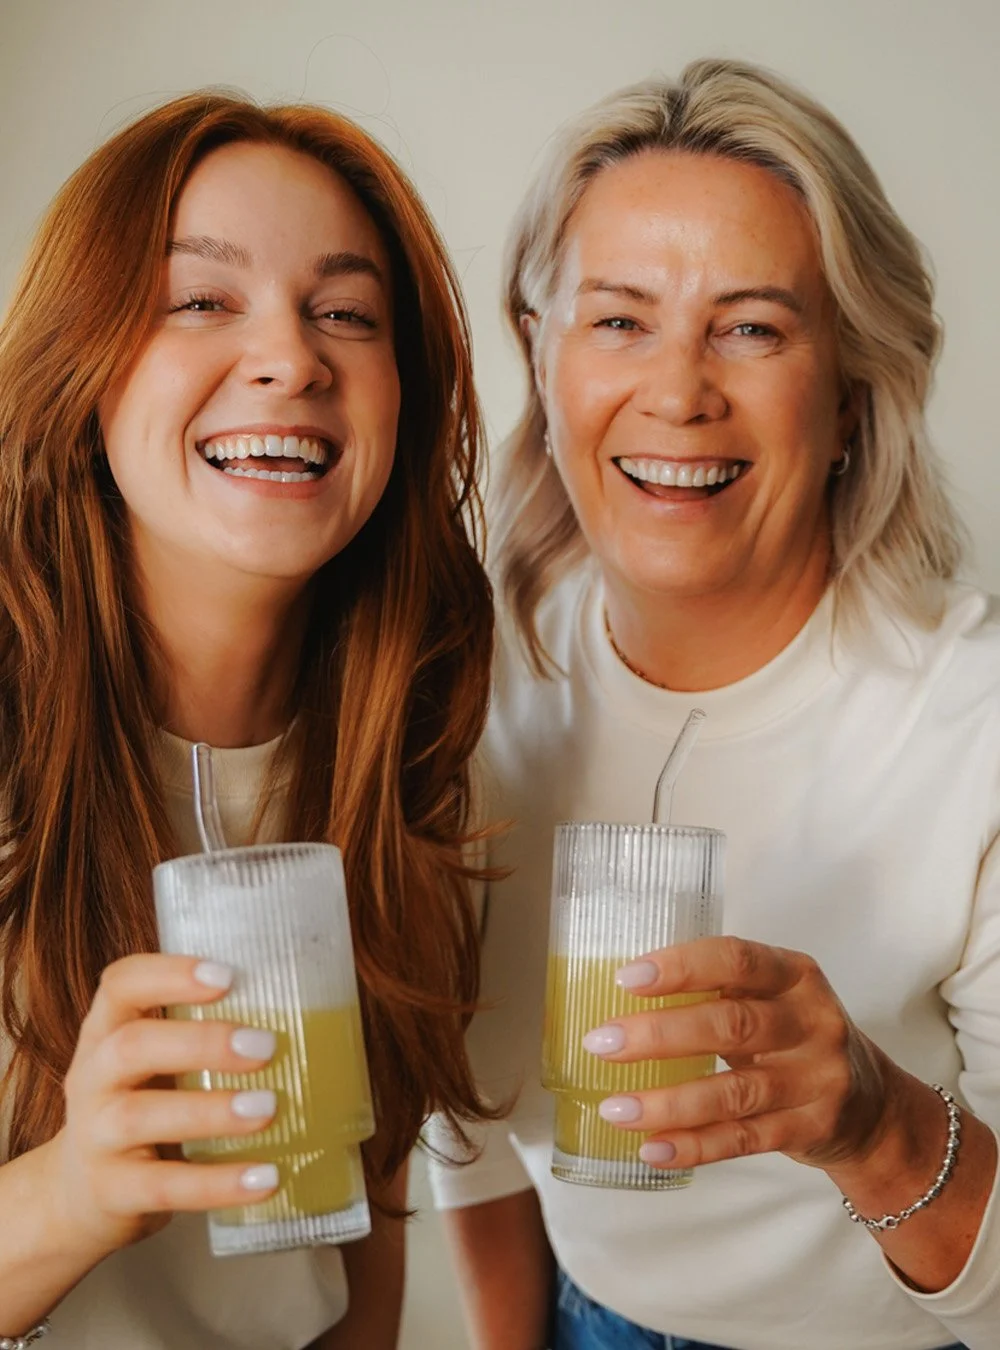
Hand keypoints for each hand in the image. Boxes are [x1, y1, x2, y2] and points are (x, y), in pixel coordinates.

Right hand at [46, 953, 279, 1260]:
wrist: (78, 1196)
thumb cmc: (140, 1105)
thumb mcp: (152, 1063)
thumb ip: (200, 1035)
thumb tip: (308, 1014)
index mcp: (106, 1031)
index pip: (121, 984)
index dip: (169, 974)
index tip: (227, 975)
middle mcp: (92, 1077)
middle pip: (132, 1046)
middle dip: (202, 1042)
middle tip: (266, 1046)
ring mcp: (95, 1136)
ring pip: (142, 1116)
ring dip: (211, 1111)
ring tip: (269, 1107)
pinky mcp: (111, 1191)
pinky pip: (164, 1187)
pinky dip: (217, 1183)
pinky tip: (266, 1177)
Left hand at [584, 935, 895, 1172]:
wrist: (872, 1106)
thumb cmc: (796, 1037)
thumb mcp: (775, 998)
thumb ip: (719, 991)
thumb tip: (620, 997)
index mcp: (796, 975)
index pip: (736, 960)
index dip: (680, 967)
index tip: (626, 979)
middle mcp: (813, 1023)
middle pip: (731, 1026)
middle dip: (659, 1035)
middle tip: (601, 1042)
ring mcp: (816, 1080)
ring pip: (733, 1092)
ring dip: (667, 1102)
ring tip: (613, 1108)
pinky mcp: (811, 1130)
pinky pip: (743, 1140)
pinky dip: (694, 1146)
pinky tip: (652, 1149)